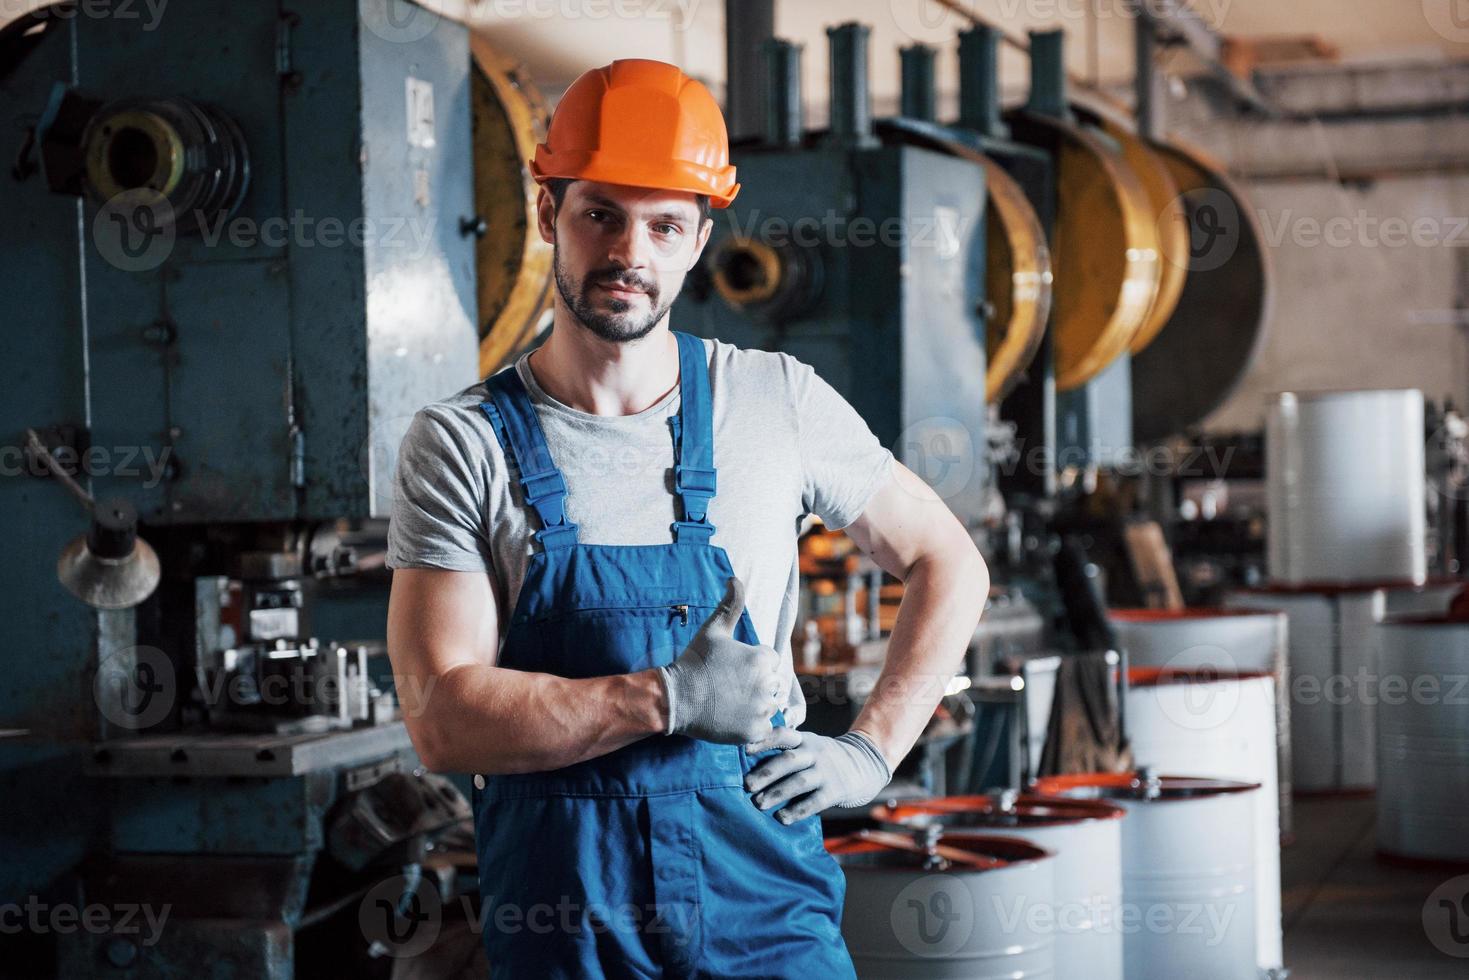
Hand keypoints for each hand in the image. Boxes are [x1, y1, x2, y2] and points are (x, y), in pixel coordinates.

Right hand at [656, 576, 787, 743]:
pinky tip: (734, 718)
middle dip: (755, 685)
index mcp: (762, 659)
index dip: (751, 665)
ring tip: (730, 703)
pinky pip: (765, 728)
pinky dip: (753, 725)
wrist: (675, 698)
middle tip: (728, 687)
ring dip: (755, 705)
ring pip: (769, 706)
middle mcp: (766, 684)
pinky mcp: (755, 732)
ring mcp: (761, 710)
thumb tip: (735, 579)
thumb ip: (730, 604)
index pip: (769, 661)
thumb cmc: (694, 662)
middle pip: (771, 684)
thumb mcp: (713, 630)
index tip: (731, 670)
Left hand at [744, 727, 891, 823]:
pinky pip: (814, 802)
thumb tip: (748, 766)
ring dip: (777, 793)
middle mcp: (815, 753)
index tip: (744, 749)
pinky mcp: (835, 791)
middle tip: (747, 785)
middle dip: (766, 773)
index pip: (783, 735)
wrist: (866, 764)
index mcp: (805, 740)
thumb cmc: (825, 759)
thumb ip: (787, 752)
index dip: (764, 740)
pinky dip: (797, 811)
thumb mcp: (810, 746)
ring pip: (799, 782)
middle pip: (788, 761)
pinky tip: (782, 818)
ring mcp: (826, 772)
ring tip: (759, 804)